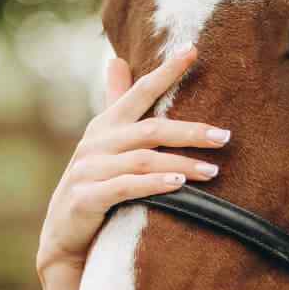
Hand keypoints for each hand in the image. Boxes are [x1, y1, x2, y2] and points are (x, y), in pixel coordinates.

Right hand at [35, 44, 231, 276]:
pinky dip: (154, 185)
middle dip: (190, 131)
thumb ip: (115, 104)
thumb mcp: (104, 144)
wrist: (64, 239)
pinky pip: (126, 188)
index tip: (193, 50)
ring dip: (182, 164)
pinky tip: (180, 185)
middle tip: (225, 136)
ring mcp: (88, 170)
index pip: (139, 92)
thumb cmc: (94, 186)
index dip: (165, 71)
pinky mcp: (86, 198)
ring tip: (214, 171)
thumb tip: (118, 60)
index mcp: (105, 126)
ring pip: (143, 160)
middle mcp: (95, 143)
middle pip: (150, 130)